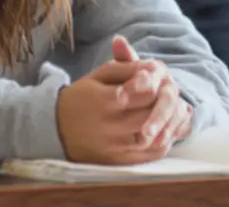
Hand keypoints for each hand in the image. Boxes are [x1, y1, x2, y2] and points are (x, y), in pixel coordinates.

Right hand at [55, 39, 187, 163]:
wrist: (56, 129)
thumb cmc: (82, 97)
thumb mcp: (98, 75)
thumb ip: (126, 67)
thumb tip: (153, 67)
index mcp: (105, 100)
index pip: (144, 91)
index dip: (156, 81)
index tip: (159, 73)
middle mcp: (110, 126)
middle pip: (151, 114)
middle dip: (164, 100)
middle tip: (169, 90)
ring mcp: (115, 147)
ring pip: (154, 136)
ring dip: (168, 122)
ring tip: (172, 109)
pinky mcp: (119, 161)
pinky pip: (150, 154)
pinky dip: (164, 141)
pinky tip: (166, 129)